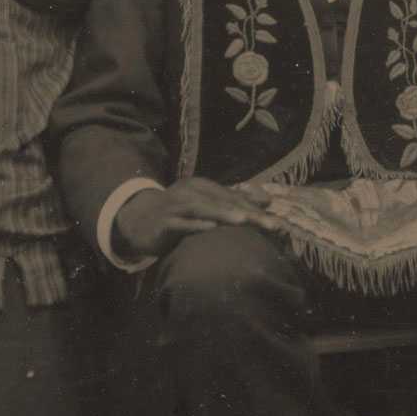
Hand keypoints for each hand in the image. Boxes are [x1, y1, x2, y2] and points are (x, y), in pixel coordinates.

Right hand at [115, 177, 270, 260]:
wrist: (139, 221)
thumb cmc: (179, 215)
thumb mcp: (206, 206)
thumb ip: (234, 203)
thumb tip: (267, 201)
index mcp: (202, 187)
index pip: (233, 198)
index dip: (256, 209)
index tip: (278, 223)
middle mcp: (190, 192)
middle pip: (223, 202)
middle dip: (248, 213)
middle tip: (270, 225)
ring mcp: (175, 205)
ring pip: (202, 208)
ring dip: (223, 213)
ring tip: (243, 220)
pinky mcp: (163, 221)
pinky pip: (180, 222)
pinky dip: (195, 224)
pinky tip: (209, 228)